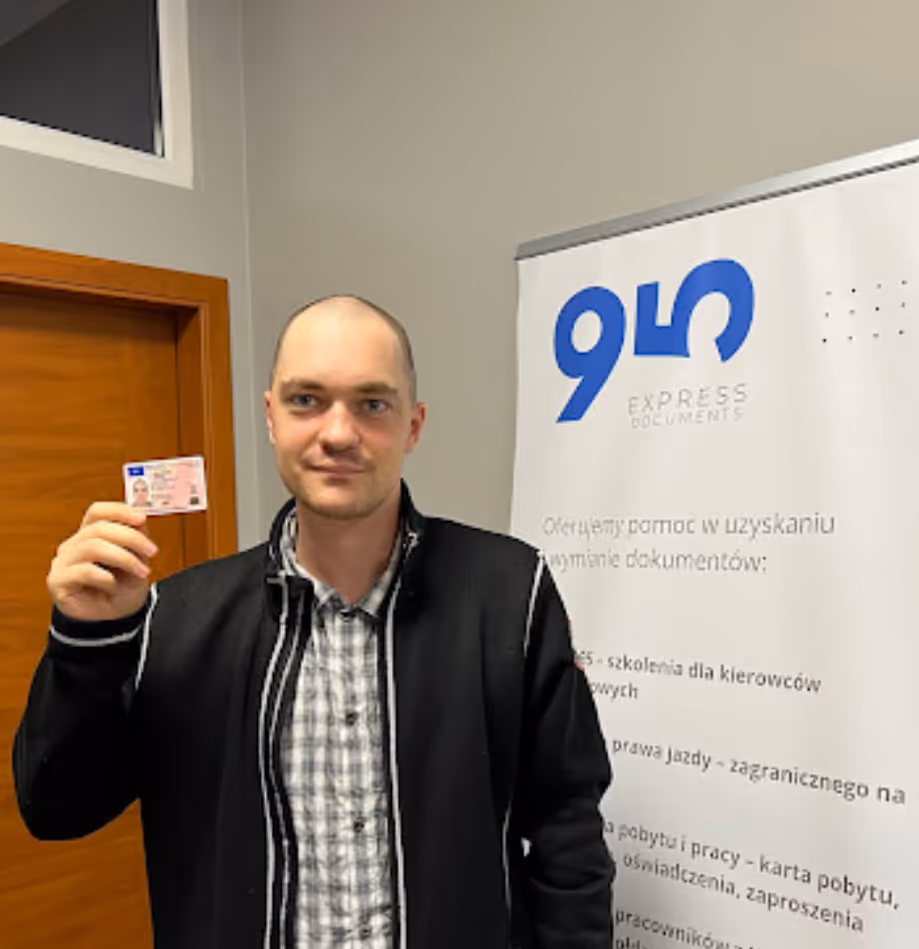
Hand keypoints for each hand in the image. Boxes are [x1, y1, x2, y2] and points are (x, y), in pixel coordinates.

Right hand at [47, 503, 157, 621]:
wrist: (112, 622)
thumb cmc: (122, 590)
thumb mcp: (137, 561)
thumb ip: (136, 539)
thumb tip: (140, 519)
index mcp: (91, 535)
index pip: (97, 512)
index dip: (119, 511)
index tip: (141, 518)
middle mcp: (74, 545)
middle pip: (98, 528)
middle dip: (131, 538)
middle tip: (151, 552)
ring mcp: (63, 562)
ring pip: (92, 546)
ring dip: (124, 558)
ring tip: (141, 572)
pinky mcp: (58, 581)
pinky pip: (83, 571)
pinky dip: (105, 577)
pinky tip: (114, 586)